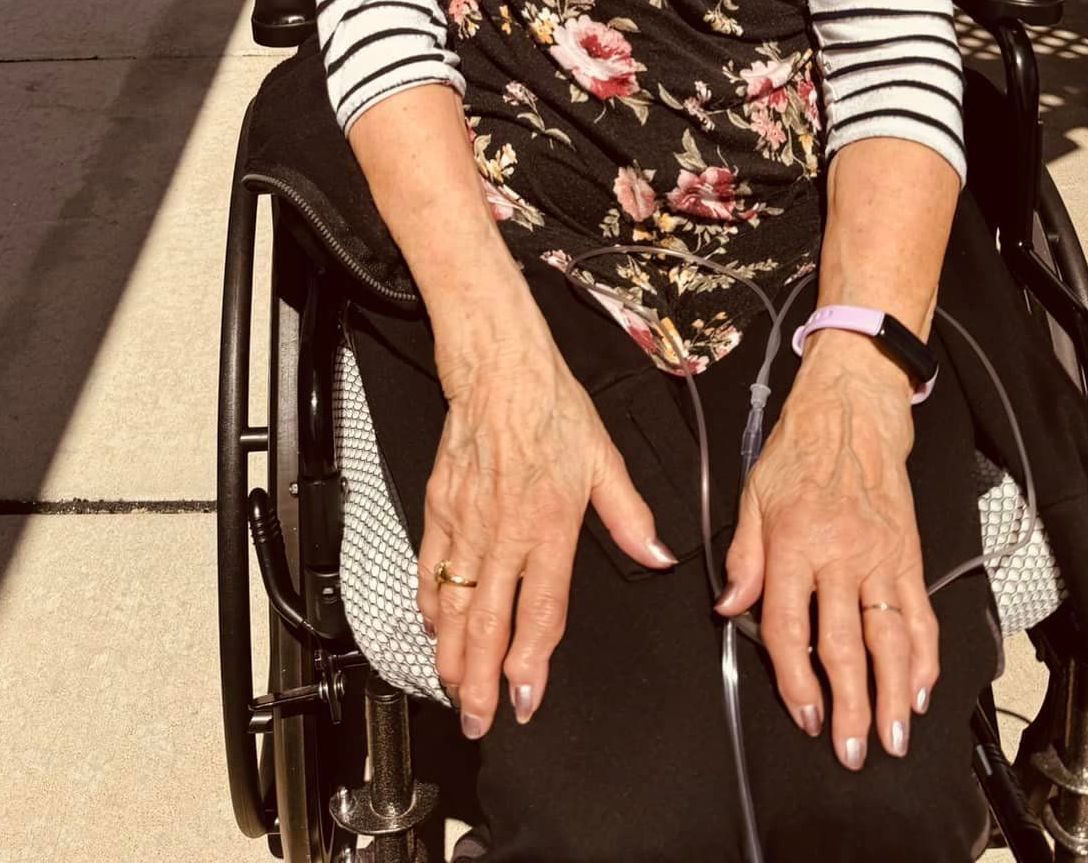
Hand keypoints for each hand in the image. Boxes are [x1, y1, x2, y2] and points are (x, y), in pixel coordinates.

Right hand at [421, 328, 674, 739]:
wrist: (499, 368)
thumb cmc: (552, 408)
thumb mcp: (605, 459)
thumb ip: (631, 516)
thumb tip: (658, 555)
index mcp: (549, 525)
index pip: (540, 610)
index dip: (531, 663)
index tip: (525, 699)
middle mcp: (504, 531)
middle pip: (489, 621)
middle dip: (481, 680)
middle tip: (478, 720)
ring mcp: (466, 520)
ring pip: (454, 602)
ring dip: (452, 653)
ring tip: (453, 690)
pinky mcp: (439, 504)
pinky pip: (430, 564)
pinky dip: (429, 602)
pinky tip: (432, 628)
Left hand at [716, 336, 938, 770]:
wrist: (852, 412)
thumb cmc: (799, 451)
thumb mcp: (753, 495)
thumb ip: (743, 556)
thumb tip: (729, 607)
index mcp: (793, 541)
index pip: (788, 625)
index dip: (794, 678)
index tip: (801, 714)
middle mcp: (839, 554)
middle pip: (843, 644)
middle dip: (849, 705)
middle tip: (853, 750)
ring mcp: (880, 556)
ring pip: (890, 638)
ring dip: (893, 694)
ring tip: (893, 736)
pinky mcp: (909, 554)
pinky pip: (921, 613)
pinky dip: (925, 655)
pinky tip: (922, 689)